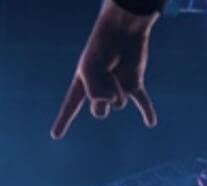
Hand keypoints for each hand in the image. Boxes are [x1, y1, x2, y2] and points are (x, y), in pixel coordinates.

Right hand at [51, 0, 158, 139]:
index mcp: (83, 84)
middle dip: (103, 99)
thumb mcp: (90, 69)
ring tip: (117, 72)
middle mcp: (100, 89)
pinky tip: (151, 123)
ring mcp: (118, 88)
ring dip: (118, 90)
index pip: (70, 106)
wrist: (123, 30)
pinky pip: (142, 101)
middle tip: (105, 78)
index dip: (63, 121)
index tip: (55, 135)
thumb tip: (112, 102)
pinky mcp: (134, 83)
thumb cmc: (101, 47)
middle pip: (100, 111)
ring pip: (120, 104)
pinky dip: (147, 111)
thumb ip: (95, 91)